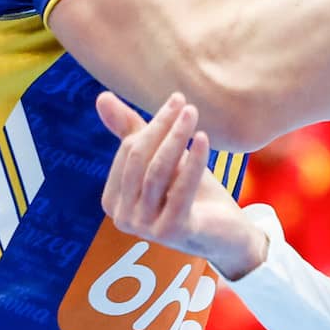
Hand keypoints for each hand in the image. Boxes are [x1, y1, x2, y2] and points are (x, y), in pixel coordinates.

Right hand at [94, 91, 267, 276]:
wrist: (226, 233)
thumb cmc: (192, 193)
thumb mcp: (163, 160)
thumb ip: (132, 132)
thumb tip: (102, 97)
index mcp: (113, 200)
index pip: (128, 152)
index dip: (152, 125)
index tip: (176, 100)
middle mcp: (122, 217)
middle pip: (139, 160)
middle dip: (161, 127)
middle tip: (183, 101)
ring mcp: (144, 228)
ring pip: (156, 172)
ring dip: (175, 138)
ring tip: (192, 113)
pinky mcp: (170, 231)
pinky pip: (180, 189)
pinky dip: (192, 161)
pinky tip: (203, 139)